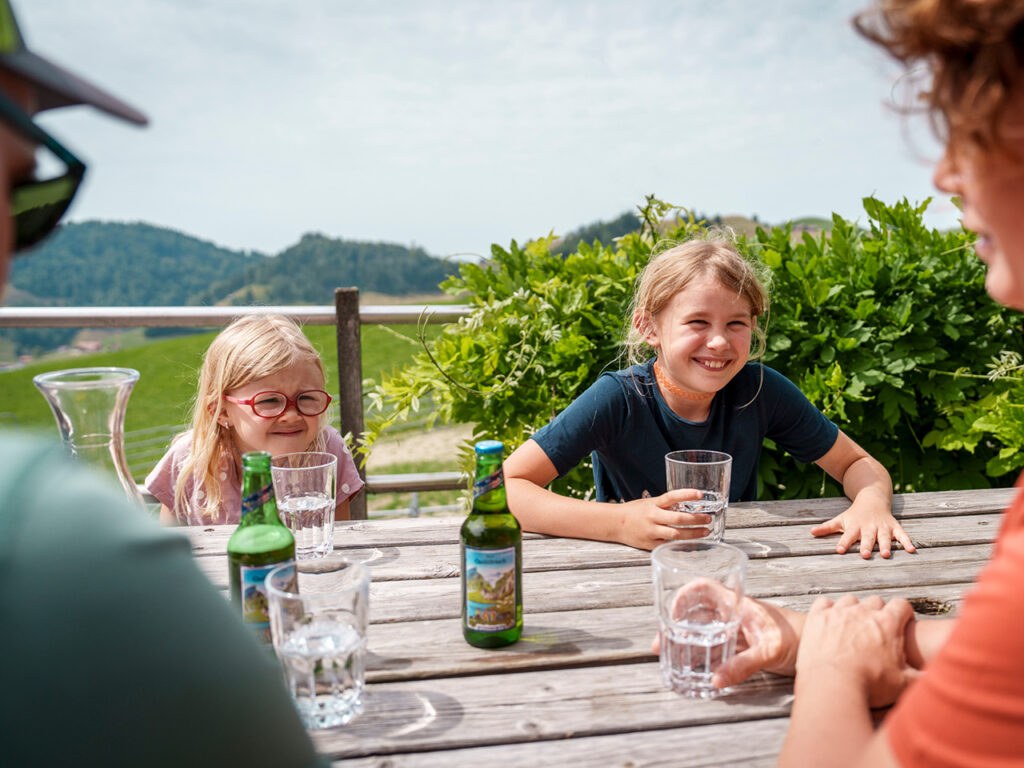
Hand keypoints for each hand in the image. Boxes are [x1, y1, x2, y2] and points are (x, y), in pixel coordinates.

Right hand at [618, 489, 713, 549]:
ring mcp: (651, 531)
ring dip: (693, 533)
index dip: (686, 495)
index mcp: (653, 504)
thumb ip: (666, 505)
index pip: (672, 497)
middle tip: (708, 518)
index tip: (700, 494)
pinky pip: (670, 544)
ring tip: (705, 531)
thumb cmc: (635, 512)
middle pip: (678, 518)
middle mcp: (652, 517)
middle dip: (696, 519)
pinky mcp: (651, 544)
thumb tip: (689, 505)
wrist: (615, 524)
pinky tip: (692, 542)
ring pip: (676, 534)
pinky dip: (682, 543)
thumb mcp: (649, 503)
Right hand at [650, 588, 801, 689]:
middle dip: (676, 624)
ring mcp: (738, 629)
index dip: (683, 595)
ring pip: (704, 629)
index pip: (704, 588)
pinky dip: (701, 654)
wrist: (825, 646)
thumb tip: (715, 679)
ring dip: (685, 640)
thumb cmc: (801, 638)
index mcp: (739, 604)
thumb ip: (743, 664)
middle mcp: (734, 613)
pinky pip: (716, 646)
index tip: (670, 612)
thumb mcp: (770, 651)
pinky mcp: (743, 645)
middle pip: (697, 611)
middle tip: (660, 642)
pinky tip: (693, 667)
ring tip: (668, 655)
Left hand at [795, 594, 918, 708]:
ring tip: (853, 627)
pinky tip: (830, 621)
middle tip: (876, 630)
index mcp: (888, 623)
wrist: (833, 686)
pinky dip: (828, 610)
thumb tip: (939, 678)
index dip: (903, 613)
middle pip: (876, 600)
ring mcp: (839, 612)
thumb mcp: (904, 683)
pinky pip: (824, 602)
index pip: (902, 605)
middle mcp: (864, 612)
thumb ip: (923, 676)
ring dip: (854, 610)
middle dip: (879, 612)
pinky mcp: (817, 617)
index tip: (901, 623)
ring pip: (850, 600)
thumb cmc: (870, 686)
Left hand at [811, 499, 914, 558]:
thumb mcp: (840, 519)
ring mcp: (883, 527)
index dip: (843, 543)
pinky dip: (907, 541)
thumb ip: (827, 527)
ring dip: (885, 545)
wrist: (872, 498)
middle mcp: (869, 527)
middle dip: (866, 546)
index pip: (847, 536)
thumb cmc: (854, 514)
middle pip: (867, 538)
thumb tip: (811, 533)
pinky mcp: (894, 526)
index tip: (838, 550)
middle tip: (865, 555)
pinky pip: (902, 534)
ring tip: (886, 555)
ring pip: (884, 537)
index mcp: (855, 526)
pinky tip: (912, 550)